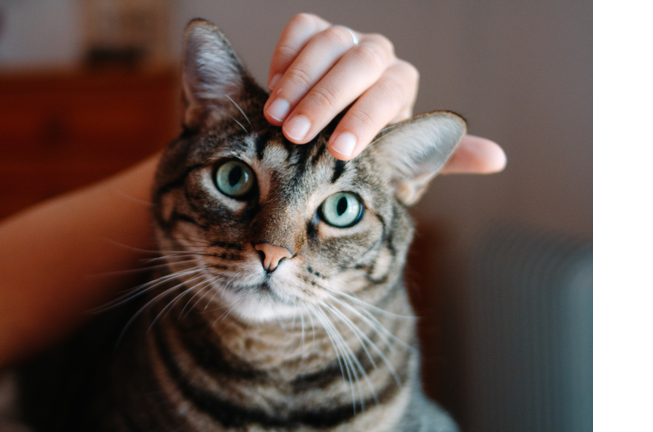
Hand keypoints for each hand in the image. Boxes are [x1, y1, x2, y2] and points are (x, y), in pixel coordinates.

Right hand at [264, 13, 505, 171]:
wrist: (328, 137)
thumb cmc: (369, 153)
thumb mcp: (404, 164)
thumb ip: (444, 157)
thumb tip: (498, 159)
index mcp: (401, 85)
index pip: (390, 92)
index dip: (366, 119)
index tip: (341, 152)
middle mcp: (377, 57)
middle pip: (358, 63)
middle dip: (325, 99)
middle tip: (296, 135)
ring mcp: (344, 40)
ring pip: (328, 42)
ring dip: (299, 81)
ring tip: (276, 116)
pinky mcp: (312, 32)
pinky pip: (301, 27)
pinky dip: (285, 53)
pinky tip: (272, 87)